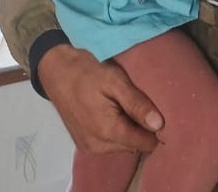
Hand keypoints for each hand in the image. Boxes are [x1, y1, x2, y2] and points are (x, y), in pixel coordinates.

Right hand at [37, 43, 162, 153]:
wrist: (56, 71)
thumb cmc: (87, 71)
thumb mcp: (115, 81)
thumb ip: (137, 104)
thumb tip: (159, 124)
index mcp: (107, 130)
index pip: (145, 143)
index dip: (157, 129)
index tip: (161, 111)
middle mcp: (98, 145)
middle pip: (134, 145)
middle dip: (141, 128)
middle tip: (141, 103)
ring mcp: (89, 147)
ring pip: (123, 145)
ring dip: (128, 129)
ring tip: (125, 105)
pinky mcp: (83, 144)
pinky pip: (109, 144)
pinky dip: (115, 131)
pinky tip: (113, 112)